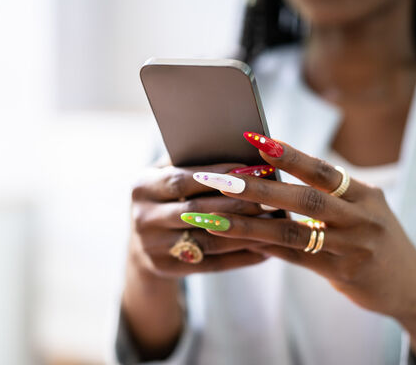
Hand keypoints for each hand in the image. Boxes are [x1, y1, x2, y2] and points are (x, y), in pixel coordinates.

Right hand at [129, 162, 268, 277]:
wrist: (142, 242)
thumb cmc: (167, 197)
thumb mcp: (167, 175)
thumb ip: (192, 162)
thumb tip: (237, 147)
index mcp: (141, 186)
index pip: (182, 180)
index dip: (217, 176)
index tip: (250, 170)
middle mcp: (143, 217)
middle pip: (198, 211)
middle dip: (238, 204)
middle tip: (271, 198)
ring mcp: (152, 246)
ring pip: (208, 240)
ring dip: (245, 233)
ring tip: (274, 224)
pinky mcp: (167, 268)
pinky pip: (211, 264)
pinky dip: (240, 257)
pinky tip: (266, 250)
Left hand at [188, 134, 415, 364]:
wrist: (412, 286)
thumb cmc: (377, 241)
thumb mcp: (364, 210)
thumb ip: (330, 195)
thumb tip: (280, 177)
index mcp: (365, 194)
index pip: (322, 170)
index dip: (289, 155)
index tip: (256, 140)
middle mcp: (362, 217)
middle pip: (305, 198)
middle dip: (260, 188)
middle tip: (223, 180)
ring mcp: (355, 247)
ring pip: (295, 232)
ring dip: (253, 224)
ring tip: (218, 217)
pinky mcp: (346, 273)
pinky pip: (299, 259)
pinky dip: (269, 249)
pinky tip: (243, 243)